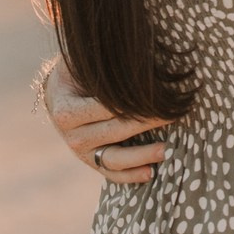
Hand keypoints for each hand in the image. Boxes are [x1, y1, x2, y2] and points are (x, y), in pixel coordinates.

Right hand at [44, 57, 167, 184]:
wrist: (60, 97)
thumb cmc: (78, 75)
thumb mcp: (84, 66)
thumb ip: (105, 67)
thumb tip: (136, 57)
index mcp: (66, 111)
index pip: (106, 108)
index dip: (134, 102)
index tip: (159, 96)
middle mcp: (72, 136)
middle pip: (114, 132)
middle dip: (146, 123)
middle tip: (172, 115)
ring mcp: (82, 153)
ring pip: (114, 160)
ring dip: (142, 156)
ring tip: (166, 151)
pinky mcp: (93, 163)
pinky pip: (113, 174)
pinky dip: (132, 176)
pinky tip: (152, 172)